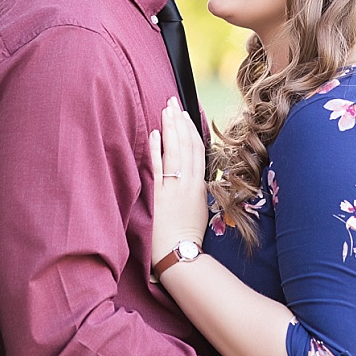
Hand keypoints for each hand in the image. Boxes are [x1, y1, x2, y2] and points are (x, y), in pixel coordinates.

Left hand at [149, 98, 207, 267]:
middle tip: (173, 101)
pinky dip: (158, 149)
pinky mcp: (161, 195)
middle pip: (187, 145)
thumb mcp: (199, 207)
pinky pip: (160, 167)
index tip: (186, 114)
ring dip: (171, 128)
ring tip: (166, 109)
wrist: (180, 254)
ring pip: (176, 151)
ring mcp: (176, 188)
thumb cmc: (187, 235)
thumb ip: (195, 188)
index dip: (192, 130)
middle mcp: (189, 183)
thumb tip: (191, 174)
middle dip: (180, 121)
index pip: (198, 150)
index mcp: (199, 185)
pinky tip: (155, 133)